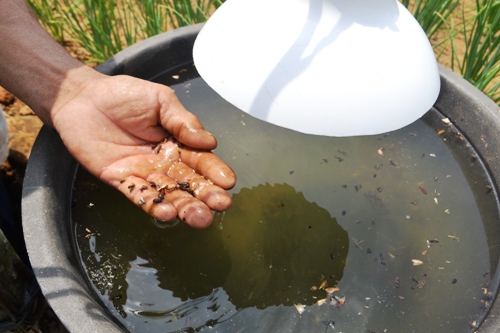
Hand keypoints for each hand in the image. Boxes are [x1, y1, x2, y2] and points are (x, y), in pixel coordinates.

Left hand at [51, 70, 235, 228]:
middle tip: (220, 205)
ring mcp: (144, 173)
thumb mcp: (160, 100)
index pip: (202, 160)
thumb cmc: (125, 95)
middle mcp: (165, 162)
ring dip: (184, 207)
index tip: (228, 182)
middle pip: (190, 183)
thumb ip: (183, 121)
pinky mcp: (121, 180)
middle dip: (206, 196)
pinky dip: (152, 205)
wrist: (83, 98)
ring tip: (199, 218)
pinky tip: (166, 213)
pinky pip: (139, 195)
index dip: (215, 171)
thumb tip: (210, 141)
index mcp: (179, 143)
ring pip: (169, 194)